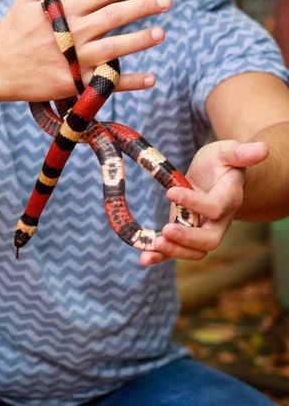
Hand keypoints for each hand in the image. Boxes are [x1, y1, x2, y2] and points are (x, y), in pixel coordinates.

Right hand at [0, 0, 171, 101]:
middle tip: (166, 1)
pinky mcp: (73, 84)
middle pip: (115, 16)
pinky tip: (150, 78)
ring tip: (161, 33)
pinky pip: (106, 83)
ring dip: (141, 40)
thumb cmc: (12, 31)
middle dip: (144, 7)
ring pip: (116, 48)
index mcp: (63, 9)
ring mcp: (74, 59)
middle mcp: (72, 33)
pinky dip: (130, 82)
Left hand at [140, 140, 268, 265]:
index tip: (171, 192)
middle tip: (166, 231)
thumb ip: (241, 152)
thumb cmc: (222, 162)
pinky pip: (177, 249)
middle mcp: (219, 219)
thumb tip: (263, 148)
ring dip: (175, 251)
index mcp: (229, 198)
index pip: (215, 208)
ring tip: (154, 245)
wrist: (217, 176)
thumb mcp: (227, 151)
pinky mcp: (187, 230)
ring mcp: (203, 228)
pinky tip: (144, 258)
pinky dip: (161, 256)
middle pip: (209, 240)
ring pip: (195, 251)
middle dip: (188, 239)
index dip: (195, 203)